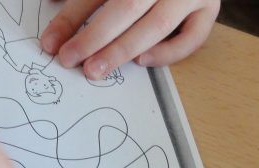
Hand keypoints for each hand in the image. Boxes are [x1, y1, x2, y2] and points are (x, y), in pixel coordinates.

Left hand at [40, 0, 219, 78]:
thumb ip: (81, 4)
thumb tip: (52, 36)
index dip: (70, 19)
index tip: (50, 44)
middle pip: (127, 7)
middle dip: (95, 38)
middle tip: (71, 61)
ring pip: (156, 26)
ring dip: (122, 50)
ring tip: (96, 69)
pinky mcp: (208, 9)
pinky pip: (192, 37)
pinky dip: (168, 53)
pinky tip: (142, 61)